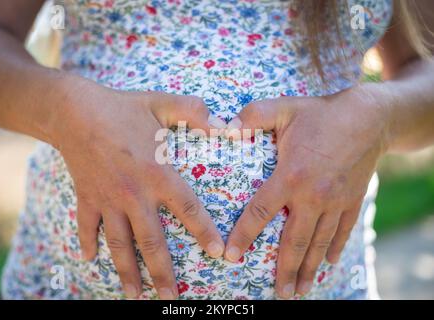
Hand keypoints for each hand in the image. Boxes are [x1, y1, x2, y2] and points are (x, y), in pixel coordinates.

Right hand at [50, 80, 223, 298]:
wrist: (74, 110)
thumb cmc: (122, 107)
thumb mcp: (162, 104)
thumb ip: (194, 113)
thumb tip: (224, 125)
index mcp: (158, 174)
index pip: (188, 210)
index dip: (205, 232)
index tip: (218, 254)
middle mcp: (135, 195)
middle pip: (152, 242)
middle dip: (163, 273)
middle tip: (172, 297)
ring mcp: (108, 200)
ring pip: (120, 244)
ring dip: (127, 272)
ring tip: (135, 296)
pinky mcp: (87, 198)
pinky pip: (87, 226)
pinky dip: (87, 243)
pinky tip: (88, 259)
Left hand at [223, 86, 388, 297]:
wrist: (370, 117)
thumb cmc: (321, 113)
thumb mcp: (284, 108)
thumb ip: (253, 115)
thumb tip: (225, 125)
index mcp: (291, 176)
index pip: (260, 212)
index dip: (243, 235)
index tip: (231, 256)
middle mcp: (313, 196)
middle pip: (294, 241)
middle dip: (285, 270)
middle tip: (278, 294)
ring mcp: (335, 202)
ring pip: (319, 243)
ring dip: (309, 268)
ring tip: (300, 290)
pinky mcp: (352, 201)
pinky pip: (342, 231)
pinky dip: (334, 249)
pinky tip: (327, 264)